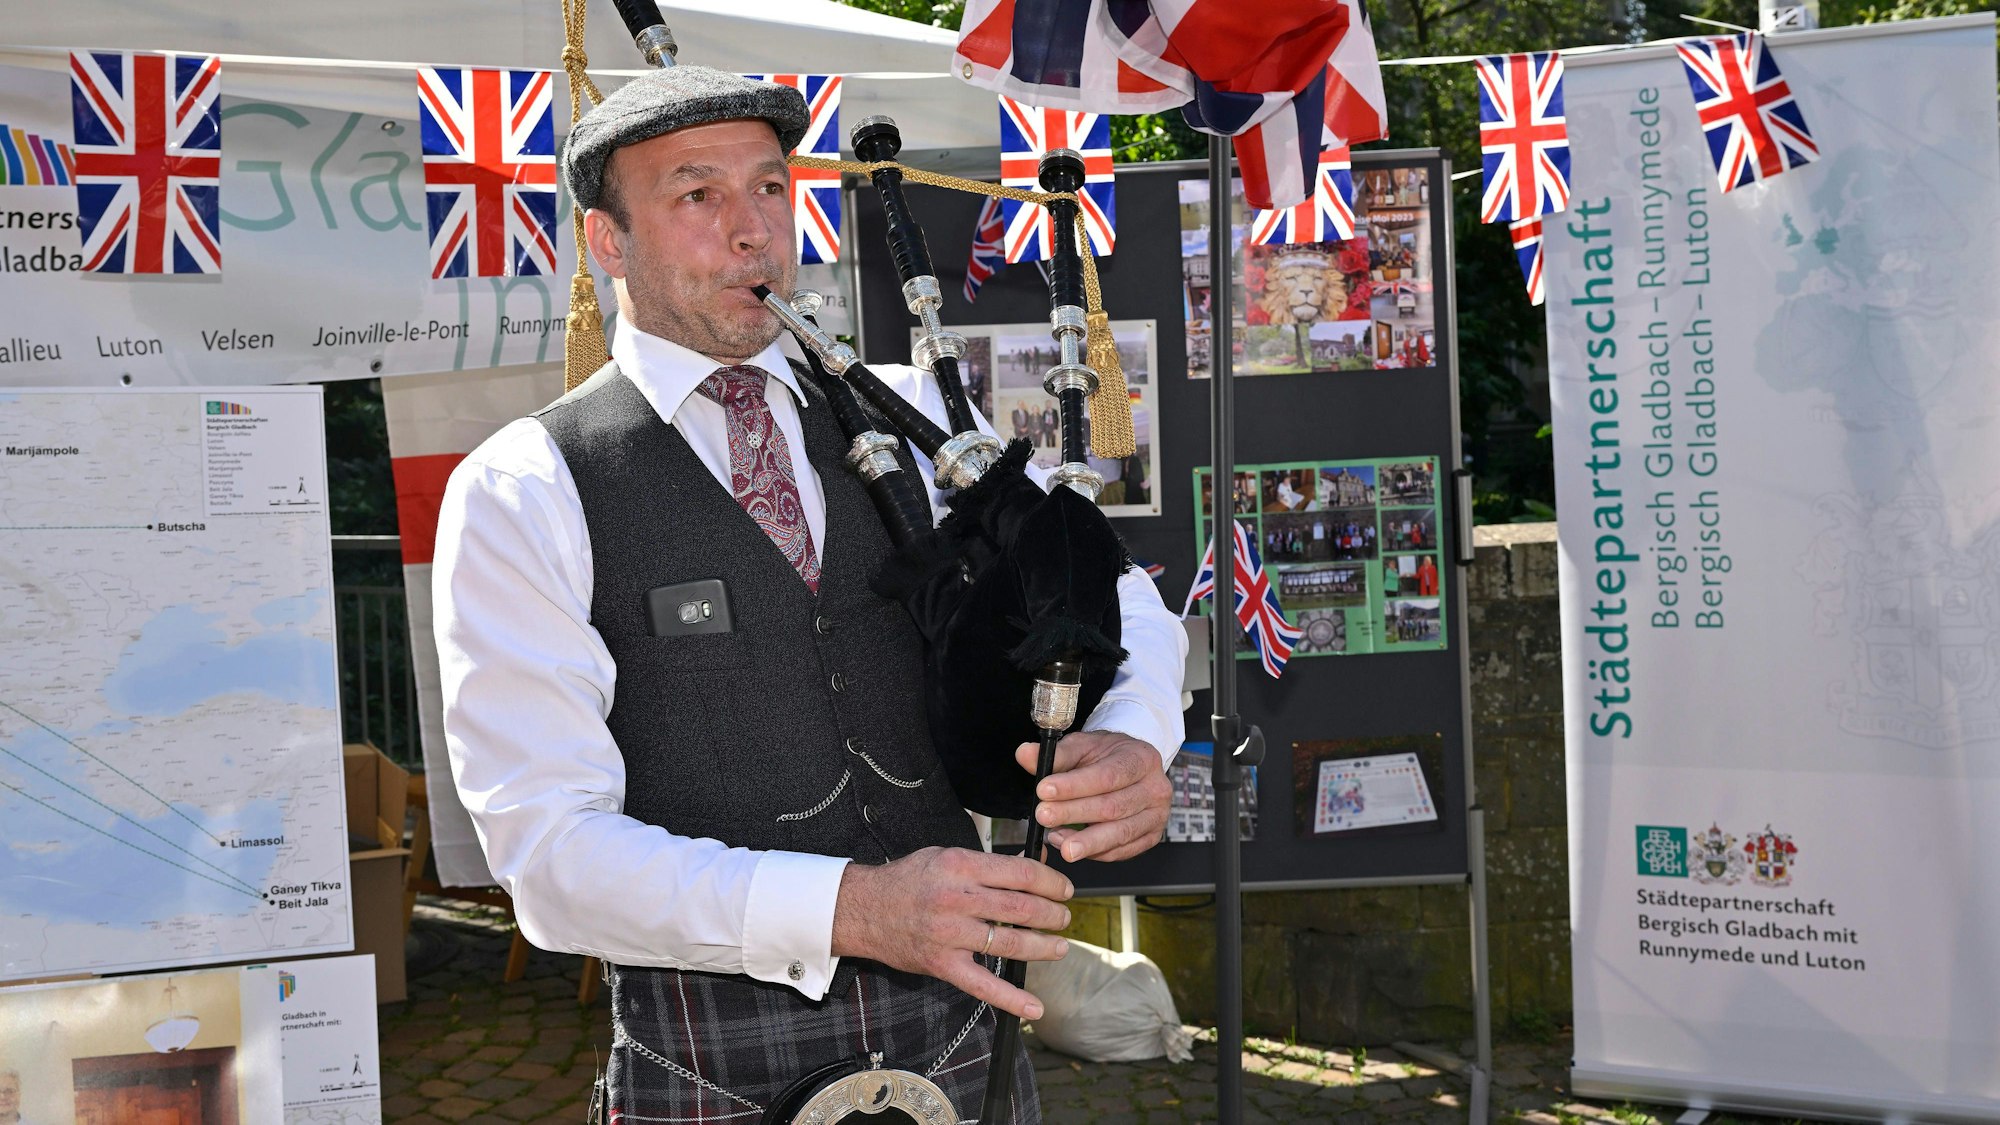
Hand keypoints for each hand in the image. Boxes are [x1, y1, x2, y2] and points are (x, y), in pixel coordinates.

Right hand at [831, 847, 1071, 1019]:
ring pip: (1009, 943)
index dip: (1050, 882)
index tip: (1064, 889)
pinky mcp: (942, 964)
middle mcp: (956, 898)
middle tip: (1065, 918)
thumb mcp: (946, 856)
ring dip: (1043, 947)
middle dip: (1052, 914)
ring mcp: (949, 934)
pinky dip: (1011, 999)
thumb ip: (988, 863)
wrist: (864, 909)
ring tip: (1059, 947)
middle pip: (1021, 908)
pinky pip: (983, 985)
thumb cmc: (909, 879)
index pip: (1020, 872)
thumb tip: (1033, 867)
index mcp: (960, 865)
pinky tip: (1034, 1006)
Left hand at [1017, 731, 1170, 863]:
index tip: (1044, 790)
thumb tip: (1025, 754)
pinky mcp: (1150, 837)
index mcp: (1141, 758)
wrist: (1131, 766)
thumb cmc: (1107, 756)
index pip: (1107, 775)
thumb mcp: (1083, 746)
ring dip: (1083, 840)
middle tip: (1043, 815)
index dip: (1074, 786)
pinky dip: (1094, 852)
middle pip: (1112, 807)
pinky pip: (1121, 851)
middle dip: (1073, 813)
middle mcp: (1155, 788)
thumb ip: (1056, 754)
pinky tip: (1070, 844)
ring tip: (1055, 838)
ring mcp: (1156, 816)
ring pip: (1119, 833)